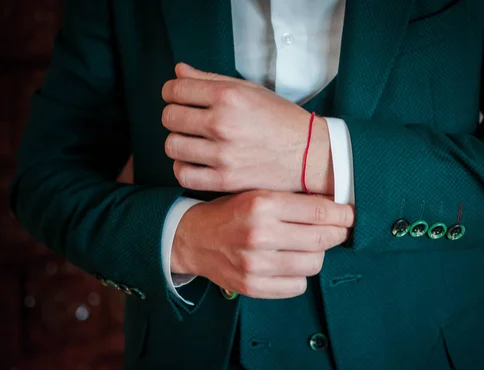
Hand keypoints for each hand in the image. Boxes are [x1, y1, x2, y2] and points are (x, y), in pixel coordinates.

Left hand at [161, 63, 333, 194]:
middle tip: (189, 121)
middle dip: (175, 116)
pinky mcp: (225, 180)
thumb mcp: (251, 90)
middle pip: (169, 117)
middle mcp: (222, 123)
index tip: (178, 98)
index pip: (175, 90)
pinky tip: (194, 162)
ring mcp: (222, 154)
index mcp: (228, 96)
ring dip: (178, 142)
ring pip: (172, 145)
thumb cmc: (282, 120)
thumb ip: (212, 80)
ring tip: (192, 142)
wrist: (310, 154)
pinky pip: (183, 174)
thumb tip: (178, 71)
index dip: (172, 92)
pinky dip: (183, 167)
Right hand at [171, 190, 353, 298]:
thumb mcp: (258, 193)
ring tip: (308, 246)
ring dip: (317, 255)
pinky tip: (291, 263)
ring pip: (314, 264)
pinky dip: (300, 275)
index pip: (319, 210)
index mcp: (262, 204)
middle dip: (337, 233)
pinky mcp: (252, 286)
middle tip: (338, 230)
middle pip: (322, 238)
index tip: (349, 214)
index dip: (342, 214)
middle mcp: (259, 234)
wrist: (193, 238)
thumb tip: (336, 206)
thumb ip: (293, 199)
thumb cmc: (231, 212)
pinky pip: (297, 285)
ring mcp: (255, 264)